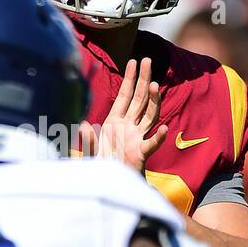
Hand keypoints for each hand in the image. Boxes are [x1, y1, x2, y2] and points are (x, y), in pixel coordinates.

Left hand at [80, 57, 167, 172]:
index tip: (134, 61)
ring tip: (155, 86)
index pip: (124, 96)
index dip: (130, 79)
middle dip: (144, 80)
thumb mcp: (90, 151)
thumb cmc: (100, 166)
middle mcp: (127, 127)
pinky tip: (163, 129)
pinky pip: (151, 144)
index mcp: (114, 122)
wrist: (110, 185)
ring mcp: (136, 138)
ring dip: (153, 101)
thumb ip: (88, 140)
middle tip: (149, 61)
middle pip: (140, 99)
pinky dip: (158, 137)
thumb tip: (83, 127)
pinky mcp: (140, 154)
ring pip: (149, 116)